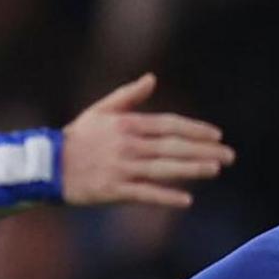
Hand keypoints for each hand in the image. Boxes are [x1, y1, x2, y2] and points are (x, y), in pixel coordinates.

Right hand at [60, 74, 233, 208]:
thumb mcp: (101, 111)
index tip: (217, 136)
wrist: (48, 166)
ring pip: (163, 168)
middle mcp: (128, 145)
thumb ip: (128, 95)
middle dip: (204, 150)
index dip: (195, 130)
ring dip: (191, 169)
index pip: (169, 125)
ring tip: (215, 170)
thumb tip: (152, 78)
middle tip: (229, 156)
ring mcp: (121, 168)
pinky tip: (186, 200)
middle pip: (173, 147)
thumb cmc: (77, 138)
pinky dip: (165, 196)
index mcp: (127, 124)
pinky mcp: (114, 190)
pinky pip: (145, 193)